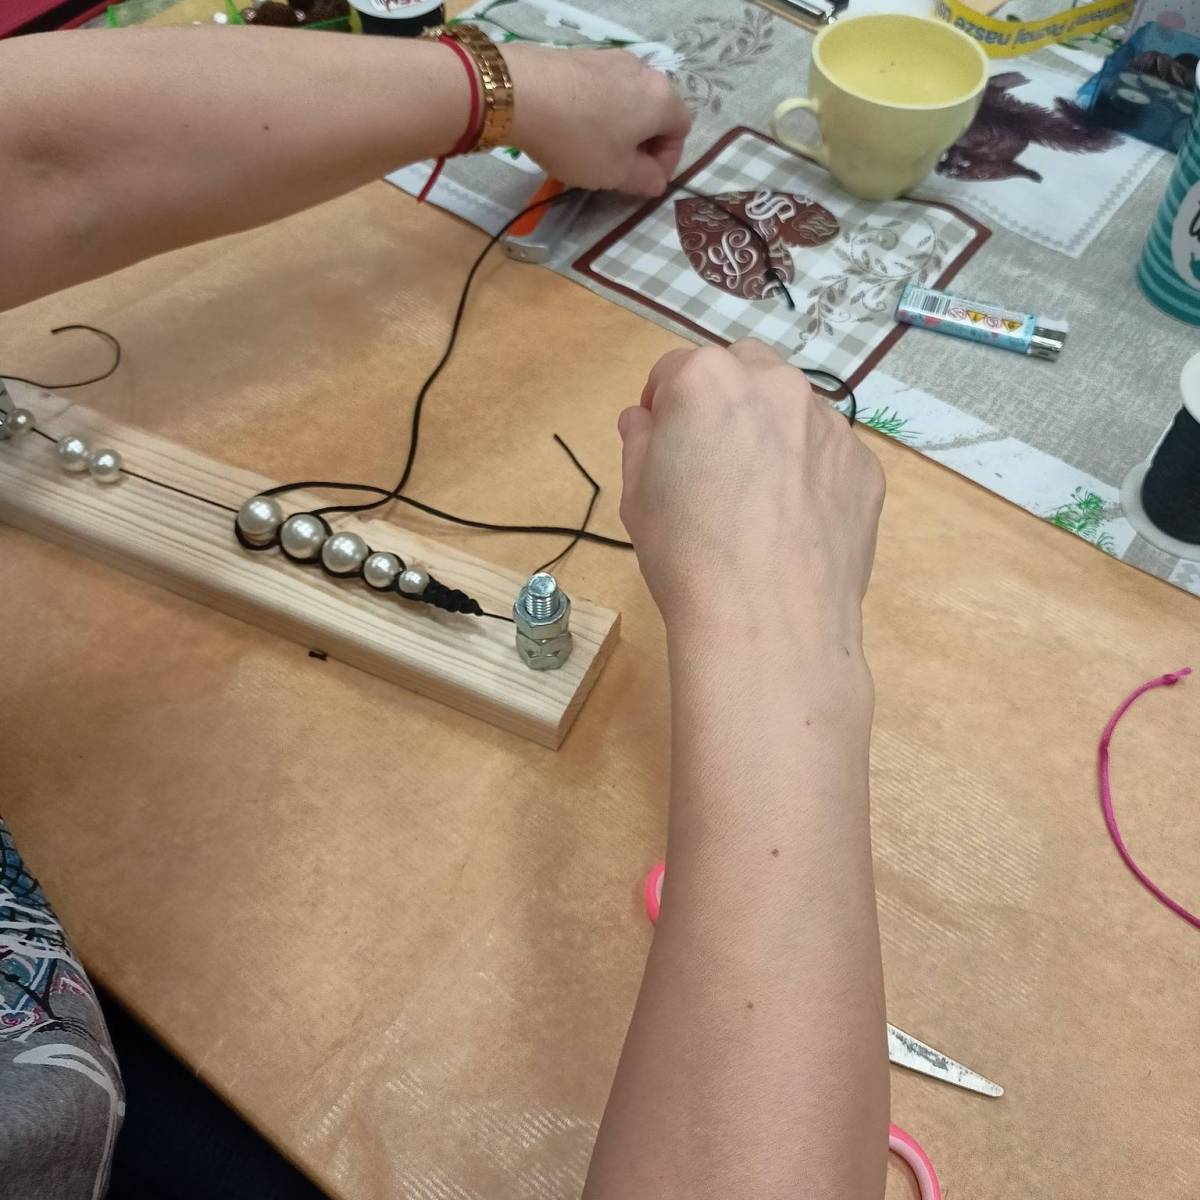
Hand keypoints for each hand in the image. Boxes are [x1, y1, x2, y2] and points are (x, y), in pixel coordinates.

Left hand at [507, 46, 690, 196]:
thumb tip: (657, 179)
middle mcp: (644, 71)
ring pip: (628, 100)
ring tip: (594, 151)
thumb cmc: (580, 139)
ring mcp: (612, 59)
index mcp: (662, 99)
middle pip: (656, 112)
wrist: (522, 92)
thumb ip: (645, 179)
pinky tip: (574, 128)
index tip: (644, 181)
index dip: (667, 161)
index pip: (681, 130)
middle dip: (643, 144)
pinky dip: (598, 111)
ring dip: (620, 128)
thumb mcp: (617, 173)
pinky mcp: (584, 56)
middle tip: (620, 170)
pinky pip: (603, 89)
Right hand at [618, 341, 884, 641]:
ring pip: (793, 413)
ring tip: (760, 504)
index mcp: (708, 380)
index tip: (662, 447)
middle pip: (743, 373)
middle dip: (725, 403)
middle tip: (713, 464)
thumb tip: (645, 420)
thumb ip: (641, 442)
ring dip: (773, 437)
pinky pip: (830, 458)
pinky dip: (812, 477)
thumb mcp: (637, 496)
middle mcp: (776, 385)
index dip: (662, 409)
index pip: (674, 371)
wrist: (768, 618)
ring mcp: (830, 425)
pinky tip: (795, 528)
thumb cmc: (686, 554)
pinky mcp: (865, 467)